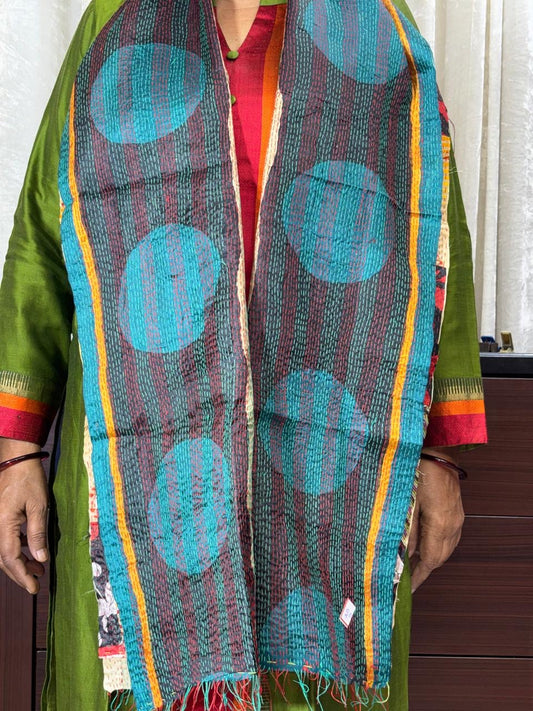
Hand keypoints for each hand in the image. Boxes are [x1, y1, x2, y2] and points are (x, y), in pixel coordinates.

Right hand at [0, 440, 48, 593]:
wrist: (17, 459)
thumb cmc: (28, 479)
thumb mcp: (39, 506)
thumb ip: (38, 534)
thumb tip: (41, 558)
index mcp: (4, 525)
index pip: (11, 559)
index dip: (22, 576)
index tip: (34, 588)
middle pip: (4, 559)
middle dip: (20, 573)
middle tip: (36, 582)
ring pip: (5, 550)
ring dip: (21, 561)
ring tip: (39, 568)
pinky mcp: (2, 516)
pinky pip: (7, 538)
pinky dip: (19, 548)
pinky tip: (32, 549)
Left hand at [408, 448, 464, 592]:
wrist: (438, 451)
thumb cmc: (419, 471)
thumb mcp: (407, 501)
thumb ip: (405, 529)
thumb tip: (400, 554)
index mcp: (440, 524)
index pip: (430, 561)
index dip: (418, 577)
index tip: (407, 590)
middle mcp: (453, 525)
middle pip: (439, 558)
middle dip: (422, 570)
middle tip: (405, 579)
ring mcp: (457, 519)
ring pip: (445, 549)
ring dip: (429, 558)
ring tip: (411, 564)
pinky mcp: (456, 512)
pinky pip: (449, 537)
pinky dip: (436, 545)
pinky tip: (423, 544)